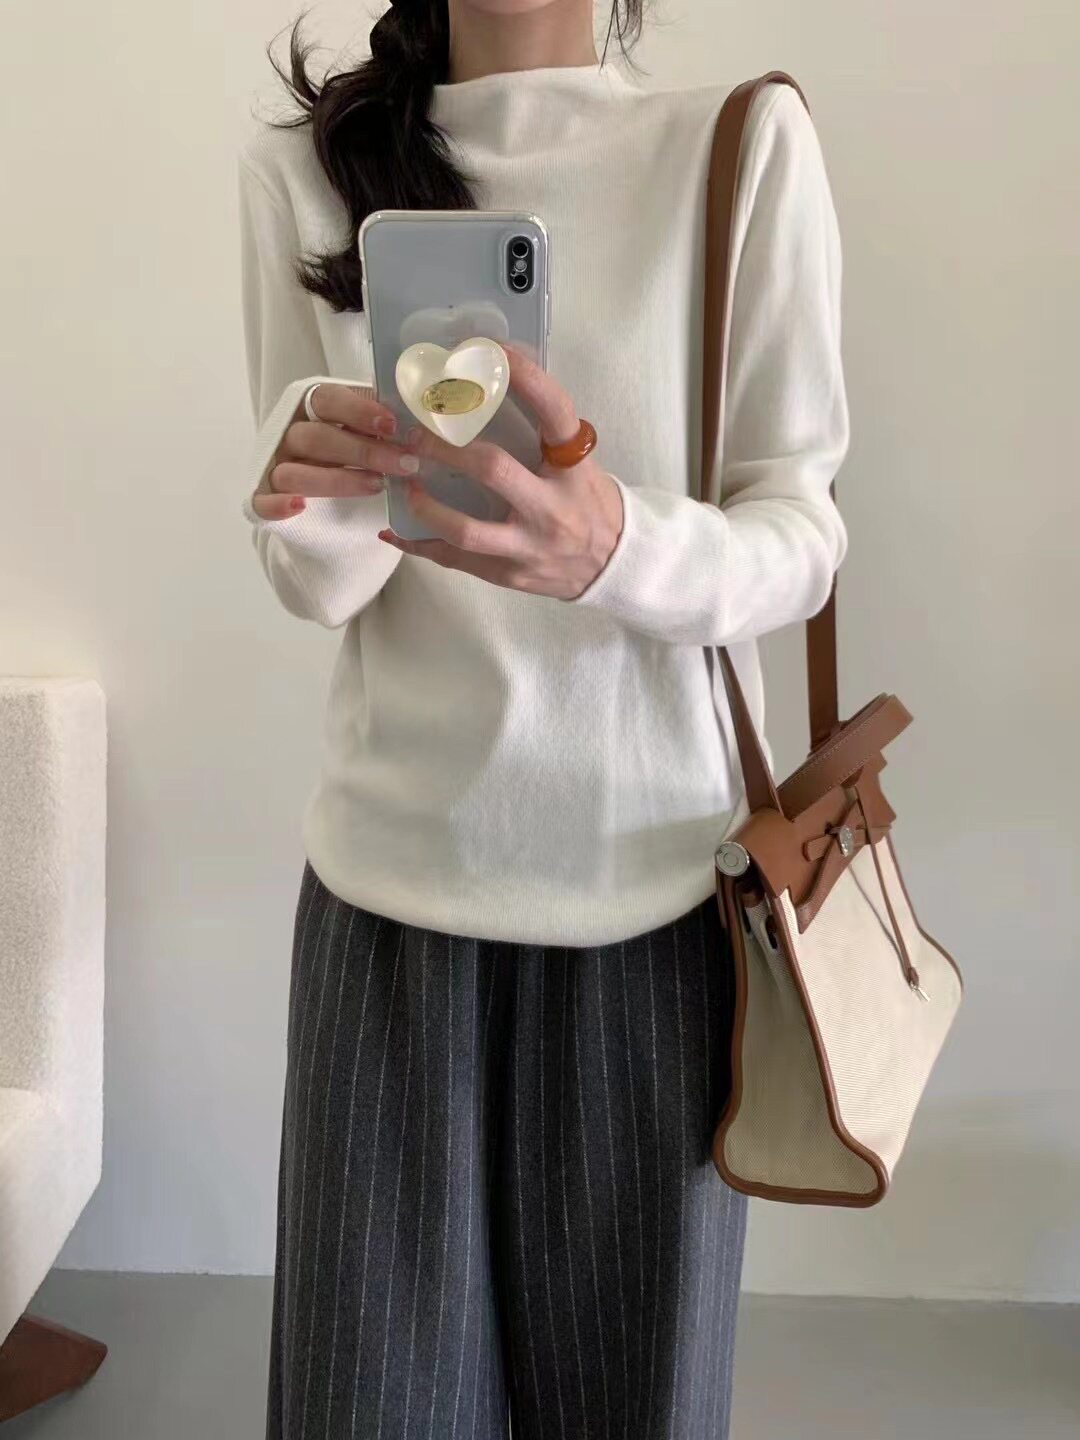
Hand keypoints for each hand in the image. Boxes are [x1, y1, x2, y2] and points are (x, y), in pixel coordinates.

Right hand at [250, 384, 419, 520]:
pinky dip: (278, 505)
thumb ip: (381, 423)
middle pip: (316, 438)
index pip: (327, 399)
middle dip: (363, 451)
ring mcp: (274, 465)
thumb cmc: (350, 446)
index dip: (358, 410)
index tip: (392, 425)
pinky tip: (301, 506)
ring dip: (337, 480)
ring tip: (377, 487)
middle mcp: (287, 433)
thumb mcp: (365, 427)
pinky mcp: (264, 497)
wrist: (322, 482)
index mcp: (308, 406)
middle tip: (404, 464)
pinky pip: (262, 503)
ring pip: (295, 472)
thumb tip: (420, 425)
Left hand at [376, 347, 623, 600]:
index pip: (554, 413)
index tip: (496, 351)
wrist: (615, 565)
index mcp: (573, 470)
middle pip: (492, 469)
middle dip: (444, 448)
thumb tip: (494, 388)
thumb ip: (545, 438)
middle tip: (416, 435)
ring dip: (425, 506)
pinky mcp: (511, 574)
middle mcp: (553, 508)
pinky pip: (456, 561)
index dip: (527, 378)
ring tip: (406, 486)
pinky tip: (397, 532)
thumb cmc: (590, 504)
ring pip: (465, 530)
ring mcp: (530, 546)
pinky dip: (420, 545)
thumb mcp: (580, 466)